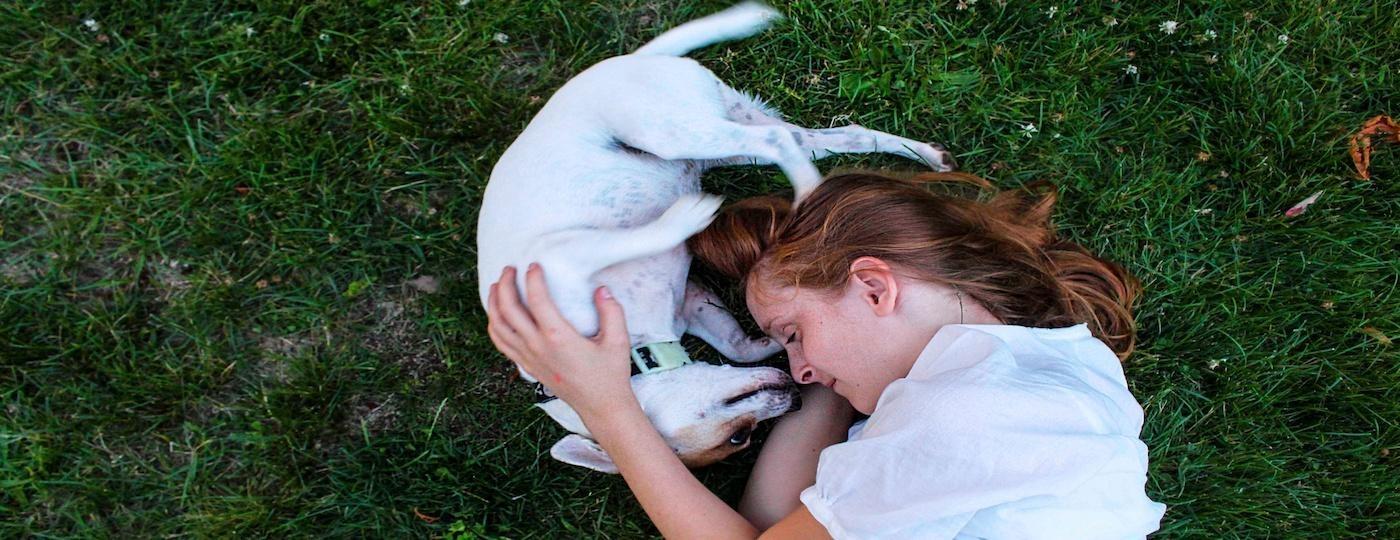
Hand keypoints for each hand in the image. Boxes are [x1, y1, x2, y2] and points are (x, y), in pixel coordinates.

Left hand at [485, 264, 636, 419]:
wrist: (601, 407)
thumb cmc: (610, 374)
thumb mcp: (618, 341)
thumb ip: (611, 312)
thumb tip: (601, 289)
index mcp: (558, 337)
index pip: (536, 300)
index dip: (532, 279)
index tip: (534, 265)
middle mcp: (538, 346)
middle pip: (508, 309)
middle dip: (505, 284)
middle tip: (510, 269)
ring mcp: (529, 358)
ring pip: (498, 326)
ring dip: (494, 303)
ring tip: (497, 286)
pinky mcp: (527, 367)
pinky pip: (501, 343)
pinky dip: (494, 325)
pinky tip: (496, 315)